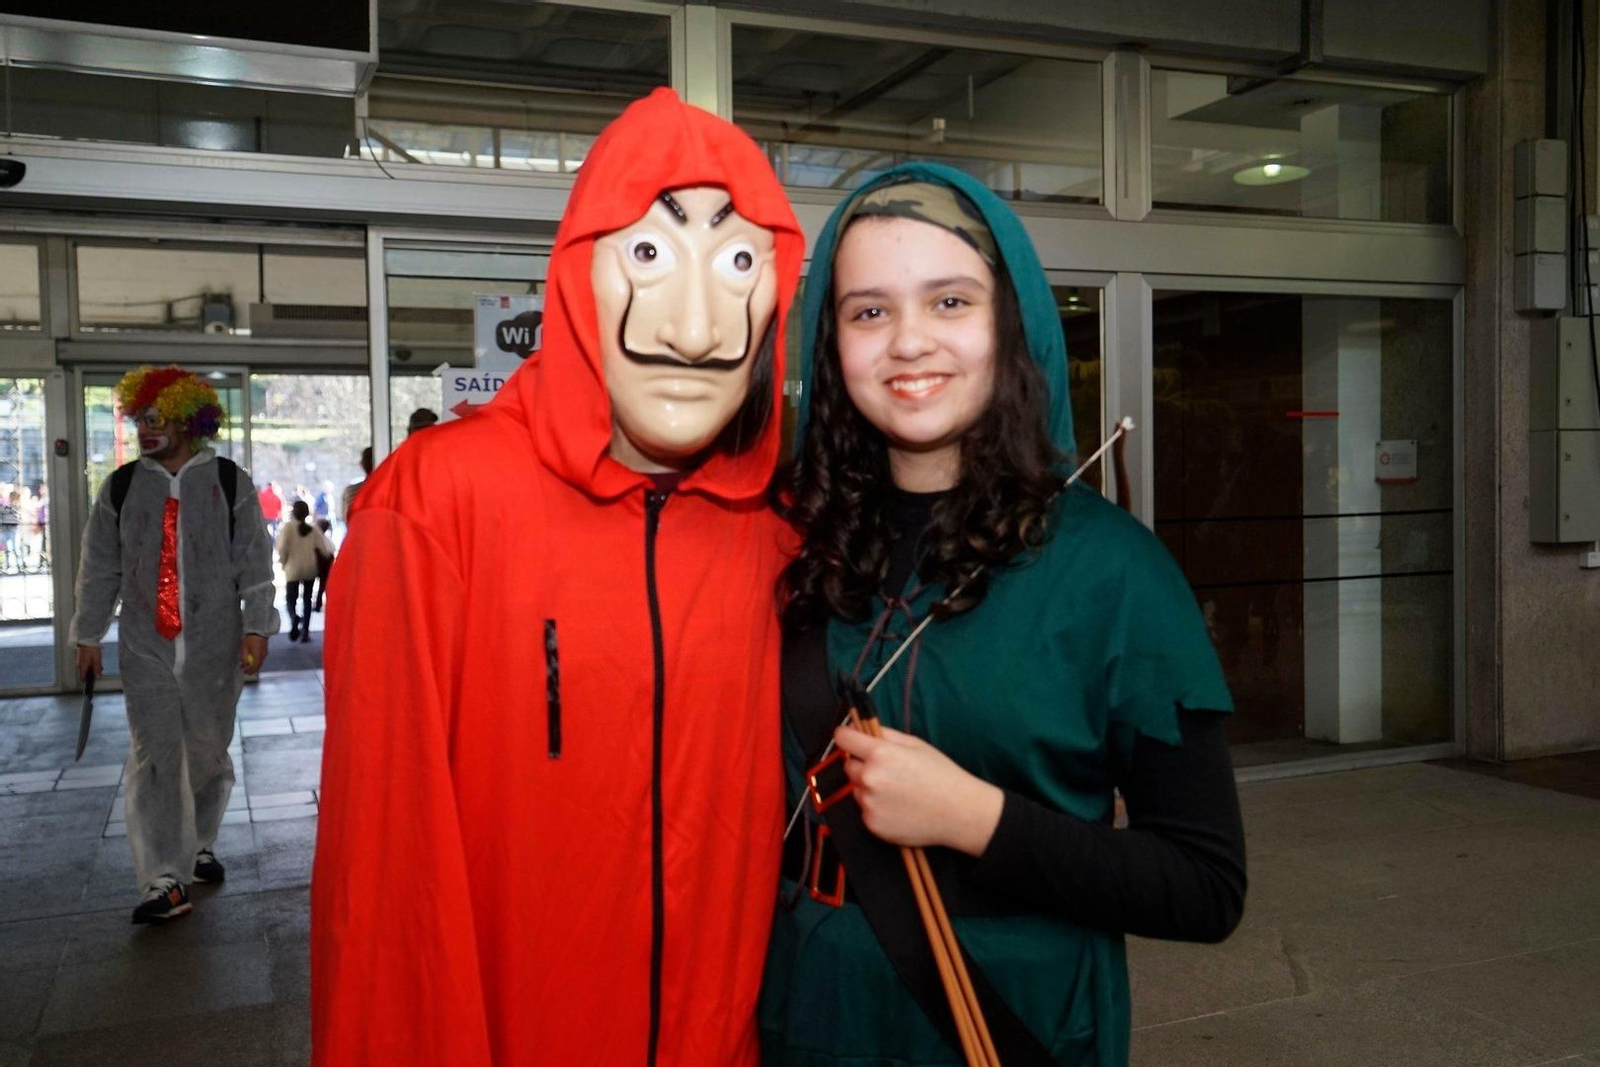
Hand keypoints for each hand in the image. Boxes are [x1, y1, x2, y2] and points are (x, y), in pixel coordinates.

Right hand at [75, 644, 101, 681]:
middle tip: (100, 669)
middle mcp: (79, 664)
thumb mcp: (96, 660)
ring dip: (93, 667)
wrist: (87, 639)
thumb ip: (97, 669)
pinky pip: (86, 662)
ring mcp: (79, 660)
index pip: (82, 677)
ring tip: (99, 664)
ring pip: (86, 667)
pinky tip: (96, 659)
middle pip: (85, 672)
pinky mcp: (81, 656)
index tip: (92, 681)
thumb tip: (97, 677)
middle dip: (93, 672)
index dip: (87, 680)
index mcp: (82, 666)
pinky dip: (91, 663)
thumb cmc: (92, 649)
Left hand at [240, 634, 267, 674]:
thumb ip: (244, 657)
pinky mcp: (265, 650)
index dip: (250, 671)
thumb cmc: (250, 639)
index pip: (255, 667)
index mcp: (258, 656)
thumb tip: (244, 664)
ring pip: (260, 662)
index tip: (244, 672)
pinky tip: (251, 658)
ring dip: (253, 665)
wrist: (259, 630)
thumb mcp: (244, 648)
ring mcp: (265, 653)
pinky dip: (256, 660)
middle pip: (258, 666)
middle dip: (252, 669)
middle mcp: (263, 656)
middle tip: (245, 670)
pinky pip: (261, 658)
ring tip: (246, 664)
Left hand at [833, 723, 1003, 855]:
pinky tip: (898, 807)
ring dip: (868, 787)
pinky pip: (865, 810)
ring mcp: (869, 803)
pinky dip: (876, 808)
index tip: (847, 736)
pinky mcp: (872, 824)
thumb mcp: (915, 745)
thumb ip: (886, 734)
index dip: (845, 735)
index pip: (843, 738)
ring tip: (897, 791)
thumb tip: (861, 727)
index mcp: (880, 754)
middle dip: (861, 764)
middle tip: (886, 769)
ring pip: (857, 789)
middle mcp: (869, 778)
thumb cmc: (941, 775)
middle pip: (848, 765)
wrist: (958, 812)